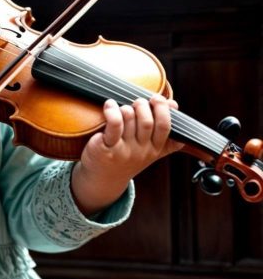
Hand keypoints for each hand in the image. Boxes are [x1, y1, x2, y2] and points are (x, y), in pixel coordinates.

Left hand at [72, 94, 183, 214]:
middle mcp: (140, 151)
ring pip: (129, 118)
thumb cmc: (127, 157)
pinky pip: (113, 125)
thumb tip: (173, 104)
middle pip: (147, 122)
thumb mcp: (150, 148)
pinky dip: (111, 111)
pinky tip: (109, 106)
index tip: (157, 99)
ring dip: (125, 108)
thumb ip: (164, 129)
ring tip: (120, 108)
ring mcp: (123, 151)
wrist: (104, 179)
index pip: (165, 126)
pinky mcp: (106, 149)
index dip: (163, 109)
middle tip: (136, 102)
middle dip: (142, 105)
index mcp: (154, 149)